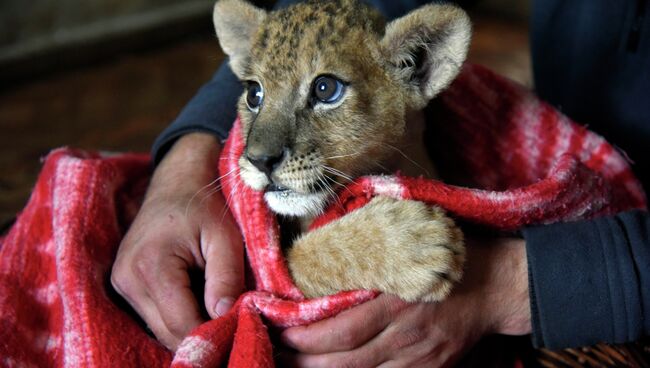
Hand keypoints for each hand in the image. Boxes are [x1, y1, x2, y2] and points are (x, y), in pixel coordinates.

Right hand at [111, 133, 243, 349]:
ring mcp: (122, 283)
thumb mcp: (225, 236)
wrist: (178, 180)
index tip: (241, 330)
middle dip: (203, 335)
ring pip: (159, 329)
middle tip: (235, 326)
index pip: (181, 324)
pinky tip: (199, 302)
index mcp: (151, 265)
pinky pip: (154, 316)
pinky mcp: (124, 284)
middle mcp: (128, 279)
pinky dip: (179, 316)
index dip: (213, 334)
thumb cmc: (205, 204)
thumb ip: (226, 276)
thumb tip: (226, 316)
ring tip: (218, 310)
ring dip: (190, 327)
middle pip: (168, 333)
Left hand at [280, 237, 530, 366]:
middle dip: (304, 361)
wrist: (495, 286)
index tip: (278, 328)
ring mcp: (418, 357)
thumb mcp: (409, 245)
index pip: (342, 328)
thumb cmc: (447, 257)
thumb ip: (372, 252)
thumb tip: (326, 249)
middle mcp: (406, 333)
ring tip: (293, 364)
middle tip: (275, 351)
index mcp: (398, 298)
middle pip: (345, 360)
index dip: (306, 335)